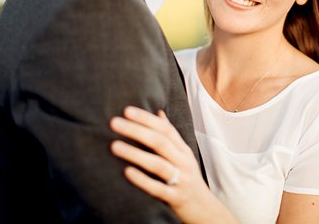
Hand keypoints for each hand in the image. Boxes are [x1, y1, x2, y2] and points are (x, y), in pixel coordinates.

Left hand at [110, 106, 238, 223]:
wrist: (204, 209)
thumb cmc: (188, 178)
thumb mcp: (182, 155)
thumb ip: (170, 135)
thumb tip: (158, 113)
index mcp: (183, 150)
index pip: (165, 129)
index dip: (146, 118)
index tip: (127, 110)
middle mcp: (183, 162)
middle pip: (160, 142)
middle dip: (137, 130)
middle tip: (114, 123)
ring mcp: (181, 180)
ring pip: (158, 164)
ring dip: (135, 154)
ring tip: (114, 146)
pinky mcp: (175, 198)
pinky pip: (158, 188)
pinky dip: (143, 180)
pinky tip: (127, 172)